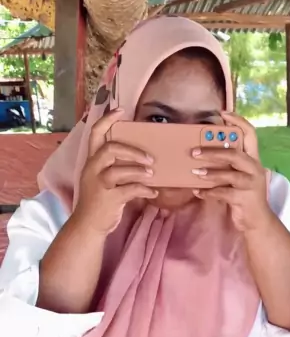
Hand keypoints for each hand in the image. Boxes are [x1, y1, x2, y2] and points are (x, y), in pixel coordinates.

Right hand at [74, 108, 157, 236]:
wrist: (88, 225)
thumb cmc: (98, 201)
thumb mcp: (100, 178)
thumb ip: (113, 166)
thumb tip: (140, 157)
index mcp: (91, 161)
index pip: (95, 133)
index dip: (108, 119)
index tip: (122, 110)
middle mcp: (93, 169)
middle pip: (110, 149)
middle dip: (132, 151)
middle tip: (149, 158)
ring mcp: (100, 184)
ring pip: (120, 170)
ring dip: (140, 171)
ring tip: (152, 174)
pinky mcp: (109, 199)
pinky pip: (131, 189)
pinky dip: (145, 190)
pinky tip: (153, 192)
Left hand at [191, 112, 271, 233]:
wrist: (257, 221)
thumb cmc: (244, 196)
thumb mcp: (239, 176)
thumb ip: (229, 165)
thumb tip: (204, 152)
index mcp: (253, 160)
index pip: (250, 134)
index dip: (238, 122)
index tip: (223, 113)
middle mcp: (254, 169)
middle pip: (234, 154)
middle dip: (213, 152)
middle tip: (194, 152)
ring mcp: (250, 184)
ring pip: (228, 174)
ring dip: (209, 173)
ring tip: (194, 172)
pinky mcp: (244, 199)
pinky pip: (223, 193)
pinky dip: (208, 192)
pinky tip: (198, 192)